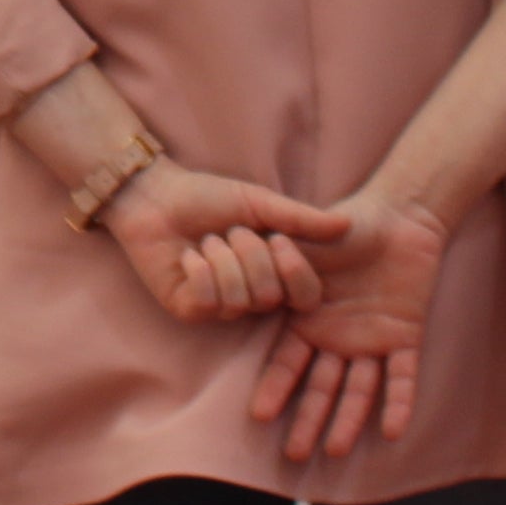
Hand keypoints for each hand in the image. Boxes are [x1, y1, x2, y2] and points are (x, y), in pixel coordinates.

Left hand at [97, 165, 347, 324]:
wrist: (158, 194)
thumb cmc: (209, 197)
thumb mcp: (260, 203)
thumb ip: (299, 219)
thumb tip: (347, 224)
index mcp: (274, 274)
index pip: (305, 296)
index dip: (295, 271)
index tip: (278, 239)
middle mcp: (252, 298)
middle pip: (270, 295)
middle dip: (248, 253)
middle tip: (229, 232)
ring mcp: (220, 308)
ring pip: (239, 299)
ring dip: (220, 258)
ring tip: (206, 241)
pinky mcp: (189, 310)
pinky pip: (208, 300)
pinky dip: (198, 269)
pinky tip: (188, 256)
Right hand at [252, 190, 450, 460]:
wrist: (399, 216)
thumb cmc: (348, 225)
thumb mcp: (306, 245)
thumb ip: (281, 263)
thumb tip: (246, 268)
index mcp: (310, 319)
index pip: (289, 362)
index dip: (275, 388)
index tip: (258, 414)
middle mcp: (338, 338)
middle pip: (321, 386)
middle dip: (307, 419)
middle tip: (294, 454)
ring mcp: (372, 340)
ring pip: (358, 389)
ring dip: (348, 420)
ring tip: (333, 451)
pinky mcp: (406, 337)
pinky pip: (402, 376)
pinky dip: (398, 403)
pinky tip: (392, 430)